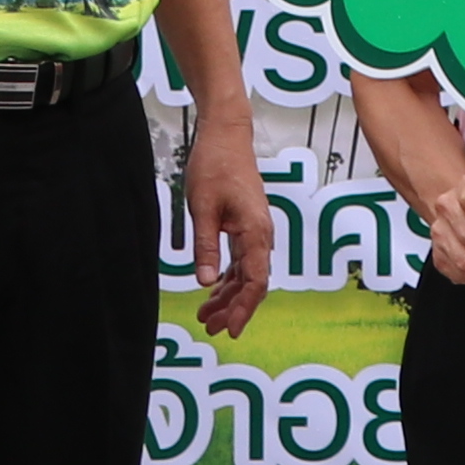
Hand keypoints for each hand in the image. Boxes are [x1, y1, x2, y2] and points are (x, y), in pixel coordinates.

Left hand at [179, 104, 273, 338]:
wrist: (227, 135)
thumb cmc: (215, 165)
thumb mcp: (202, 208)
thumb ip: (205, 246)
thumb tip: (205, 282)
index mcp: (255, 232)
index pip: (256, 282)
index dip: (244, 308)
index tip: (231, 329)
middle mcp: (261, 235)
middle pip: (252, 283)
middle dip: (233, 308)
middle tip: (211, 327)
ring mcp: (255, 231)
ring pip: (246, 274)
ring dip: (228, 296)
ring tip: (206, 315)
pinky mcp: (247, 226)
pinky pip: (241, 260)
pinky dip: (227, 277)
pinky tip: (213, 290)